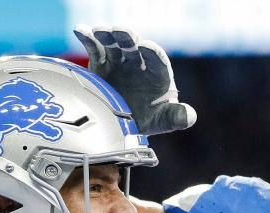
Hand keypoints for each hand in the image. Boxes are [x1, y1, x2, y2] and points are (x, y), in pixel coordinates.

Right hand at [73, 25, 196, 135]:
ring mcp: (119, 62)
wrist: (125, 124)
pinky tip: (80, 31)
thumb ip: (177, 117)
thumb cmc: (149, 119)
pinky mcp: (101, 64)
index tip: (145, 48)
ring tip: (99, 31)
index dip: (152, 52)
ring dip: (107, 35)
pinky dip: (87, 39)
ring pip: (114, 44)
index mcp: (157, 73)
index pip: (157, 59)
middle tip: (120, 31)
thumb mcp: (163, 121)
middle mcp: (138, 63)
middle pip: (133, 46)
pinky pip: (95, 49)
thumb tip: (189, 116)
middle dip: (127, 38)